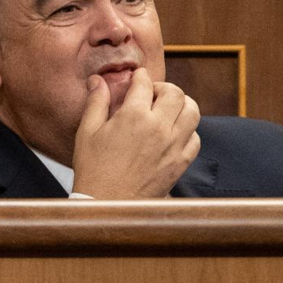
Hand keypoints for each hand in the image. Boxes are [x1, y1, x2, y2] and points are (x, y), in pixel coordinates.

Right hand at [70, 68, 200, 198]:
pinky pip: (195, 138)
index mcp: (133, 116)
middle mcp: (158, 127)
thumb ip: (96, 102)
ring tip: (169, 110)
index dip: (140, 77)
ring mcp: (173, 146)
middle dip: (164, 88)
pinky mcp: (180, 163)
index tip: (137, 78)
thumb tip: (97, 80)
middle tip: (152, 94)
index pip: (145, 83)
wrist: (108, 205)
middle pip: (175, 92)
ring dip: (182, 105)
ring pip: (192, 111)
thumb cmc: (93, 170)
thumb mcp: (87, 132)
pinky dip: (188, 131)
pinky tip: (174, 134)